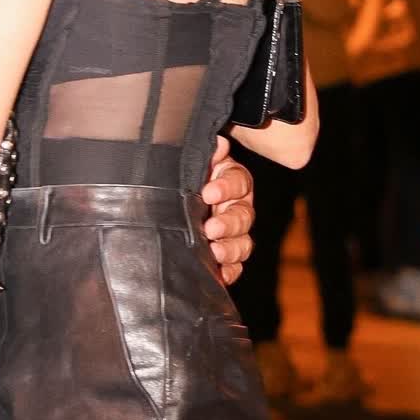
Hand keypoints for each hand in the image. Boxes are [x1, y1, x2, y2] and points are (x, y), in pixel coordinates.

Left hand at [201, 135, 253, 285]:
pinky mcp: (226, 254)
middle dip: (228, 223)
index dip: (226, 188)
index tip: (208, 193)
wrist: (176, 197)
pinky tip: (221, 275)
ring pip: (243, 242)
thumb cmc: (188, 176)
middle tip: (210, 228)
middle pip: (243, 216)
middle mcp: (237, 206)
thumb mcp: (196, 162)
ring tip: (215, 253)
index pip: (238, 182)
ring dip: (231, 249)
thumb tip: (218, 144)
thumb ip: (207, 154)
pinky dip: (230, 271)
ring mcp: (234, 232)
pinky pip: (235, 265)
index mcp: (232, 181)